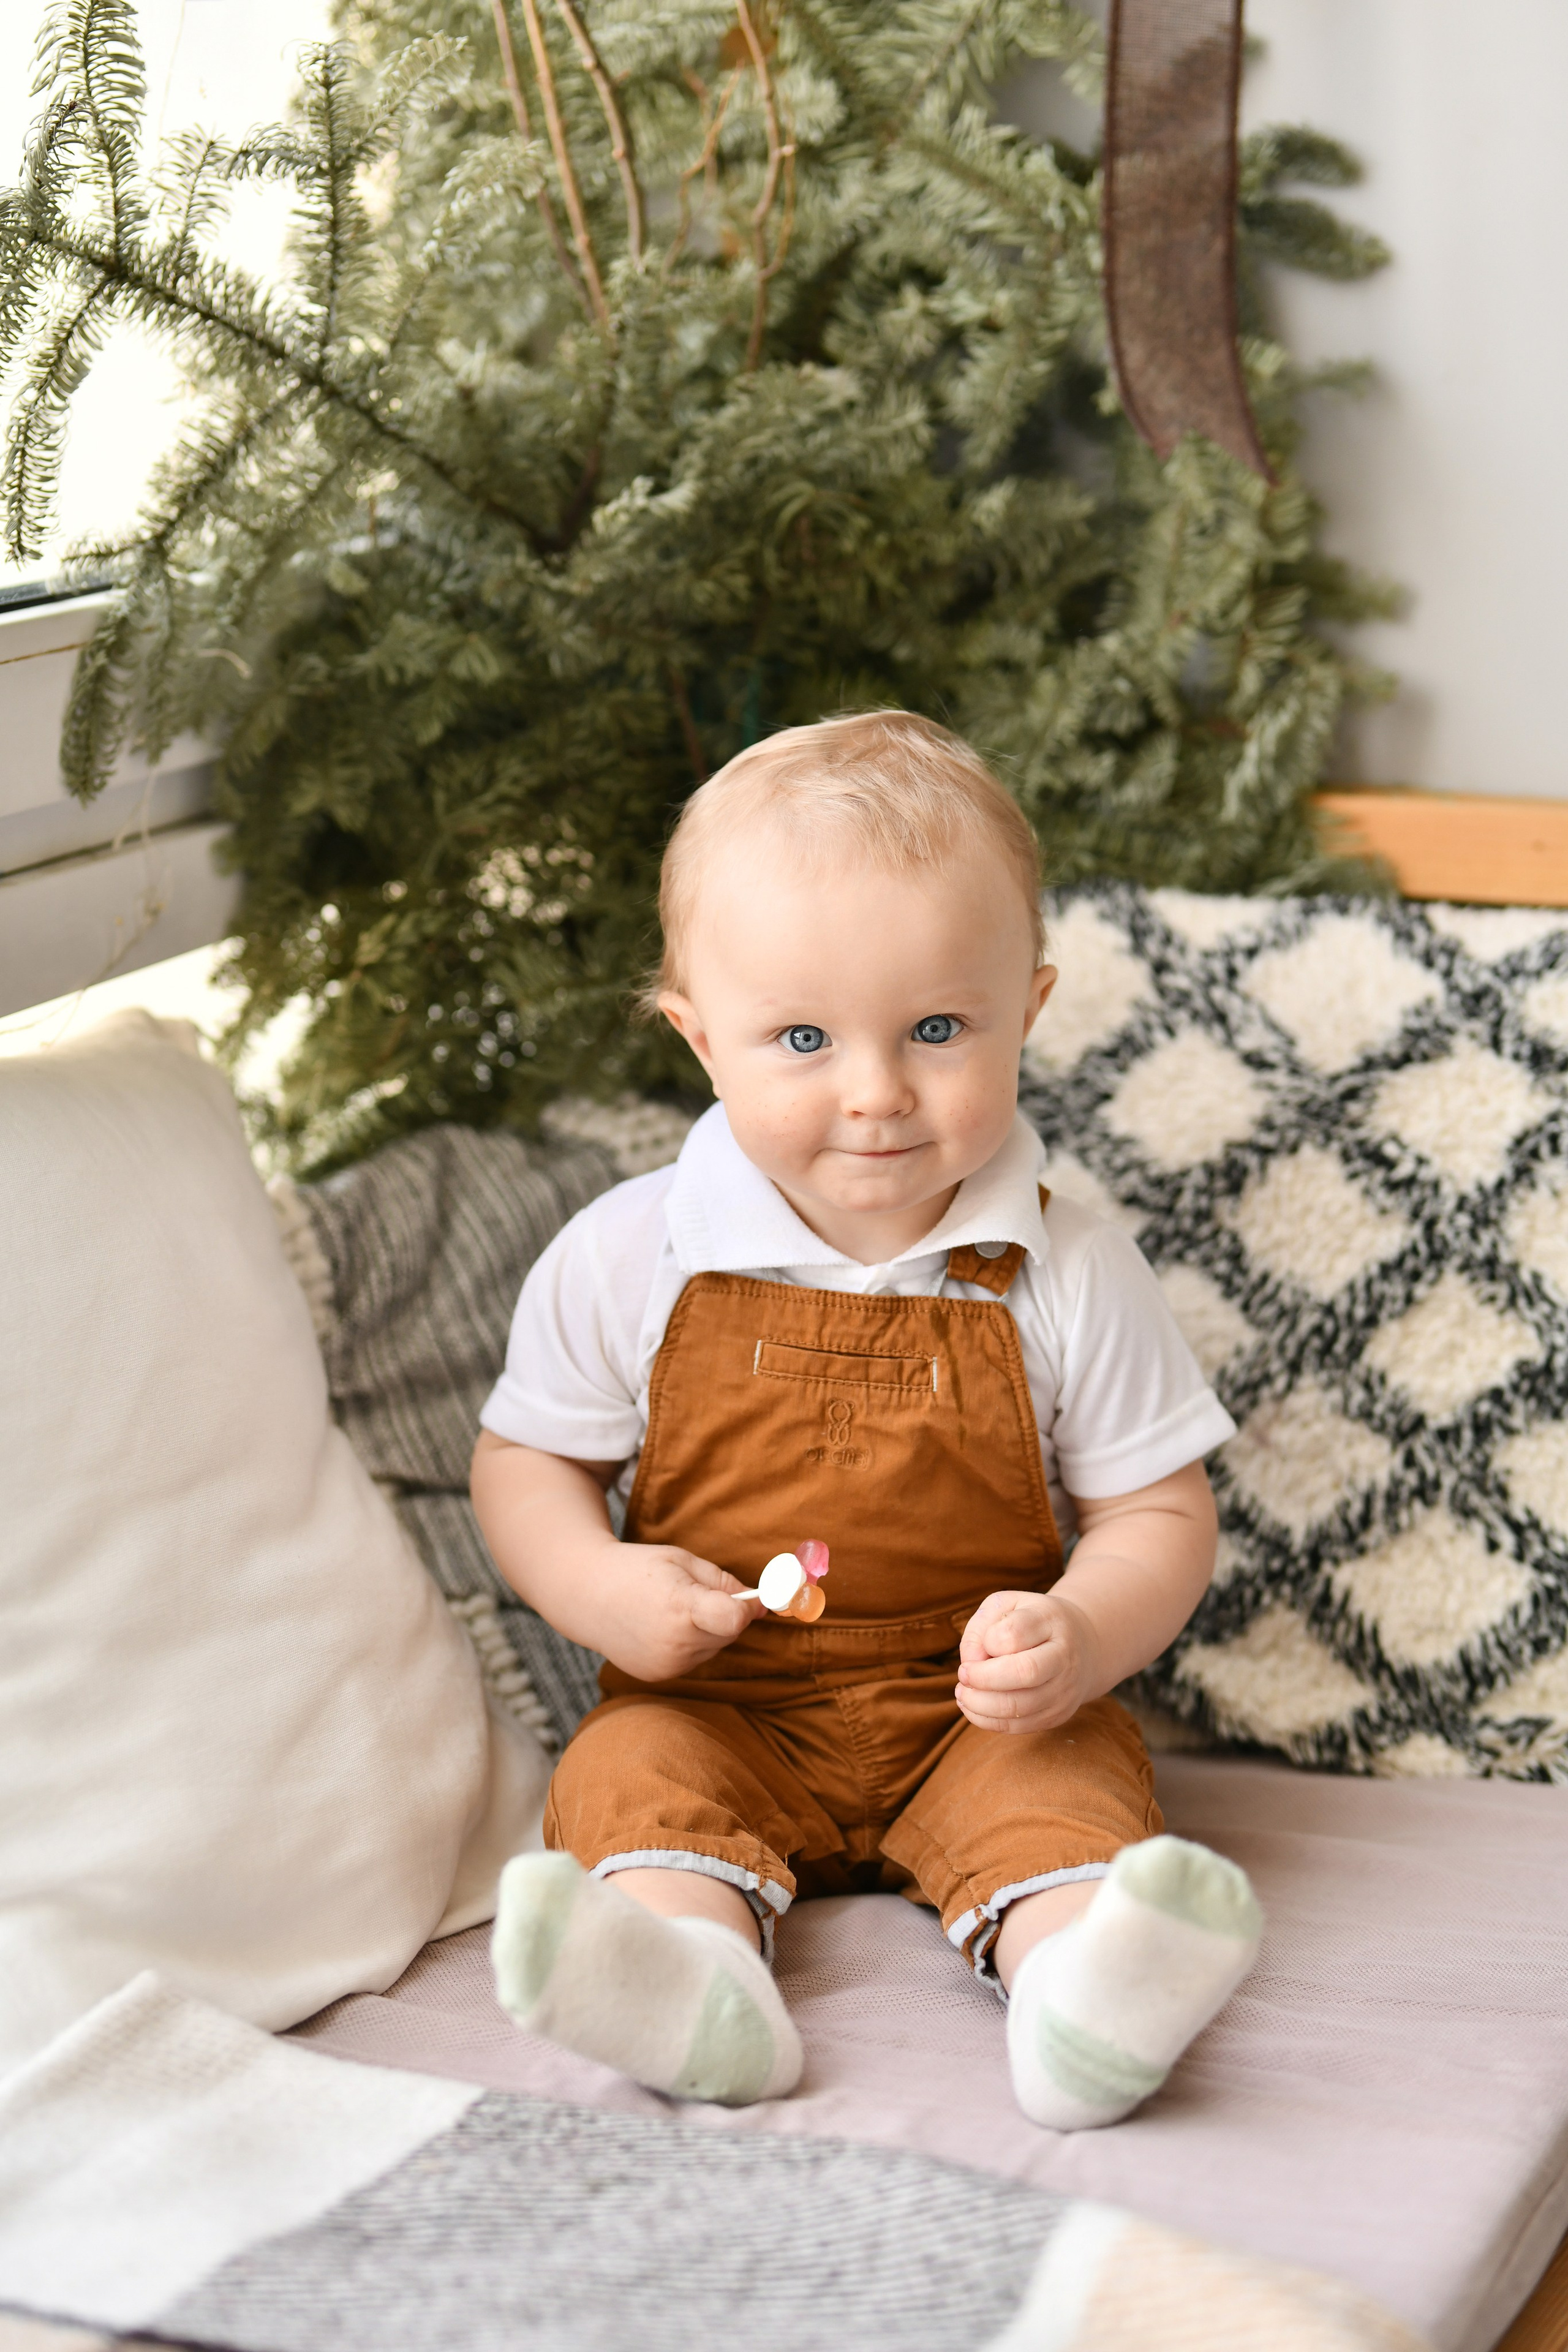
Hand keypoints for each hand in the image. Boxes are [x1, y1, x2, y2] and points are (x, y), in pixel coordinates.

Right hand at [594, 1539, 764, 1682]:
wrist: (585, 1595)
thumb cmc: (635, 1569)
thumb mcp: (681, 1560)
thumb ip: (723, 1582)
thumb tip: (760, 1604)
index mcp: (680, 1607)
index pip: (735, 1619)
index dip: (749, 1606)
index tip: (751, 1596)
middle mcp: (674, 1643)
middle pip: (730, 1633)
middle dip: (726, 1613)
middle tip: (698, 1593)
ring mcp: (665, 1665)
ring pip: (714, 1648)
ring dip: (709, 1630)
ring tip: (674, 1609)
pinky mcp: (658, 1676)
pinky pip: (694, 1659)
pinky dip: (690, 1644)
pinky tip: (663, 1627)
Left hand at [955, 1589, 1098, 1734]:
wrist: (1082, 1645)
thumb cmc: (1031, 1622)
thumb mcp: (1005, 1606)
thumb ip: (980, 1628)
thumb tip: (970, 1662)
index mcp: (1050, 1620)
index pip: (1014, 1633)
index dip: (987, 1641)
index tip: (980, 1644)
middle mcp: (1064, 1656)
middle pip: (1024, 1673)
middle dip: (982, 1678)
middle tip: (963, 1674)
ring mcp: (1064, 1689)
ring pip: (1018, 1706)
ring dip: (979, 1704)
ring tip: (963, 1693)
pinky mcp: (1058, 1714)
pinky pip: (1018, 1726)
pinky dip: (987, 1720)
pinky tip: (972, 1707)